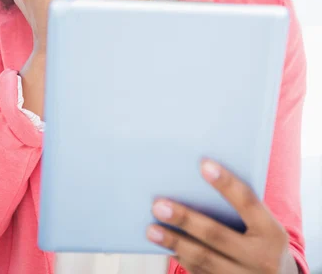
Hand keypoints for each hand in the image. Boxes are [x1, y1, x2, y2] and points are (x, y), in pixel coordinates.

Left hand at [147, 159, 296, 273]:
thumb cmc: (264, 241)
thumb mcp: (264, 226)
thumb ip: (241, 209)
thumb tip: (201, 177)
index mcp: (273, 233)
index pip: (248, 202)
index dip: (226, 183)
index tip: (203, 164)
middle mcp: (261, 259)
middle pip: (217, 235)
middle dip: (185, 219)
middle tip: (158, 205)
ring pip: (204, 259)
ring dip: (174, 242)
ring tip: (152, 230)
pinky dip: (183, 259)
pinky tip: (168, 247)